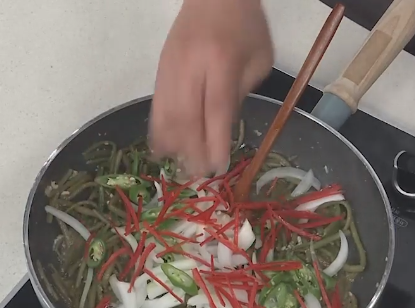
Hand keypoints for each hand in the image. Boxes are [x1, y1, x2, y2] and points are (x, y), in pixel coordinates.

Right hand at [149, 0, 273, 176]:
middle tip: (199, 175)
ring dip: (173, 145)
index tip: (218, 167)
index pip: (217, 109)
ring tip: (181, 167)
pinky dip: (158, 130)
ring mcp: (171, 68)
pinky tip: (162, 149)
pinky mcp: (160, 71)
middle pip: (186, 117)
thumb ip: (242, 93)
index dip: (215, 142)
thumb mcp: (259, 59)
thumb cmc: (244, 25)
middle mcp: (191, 66)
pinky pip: (156, 106)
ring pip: (166, 114)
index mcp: (222, 61)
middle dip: (192, 150)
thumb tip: (223, 129)